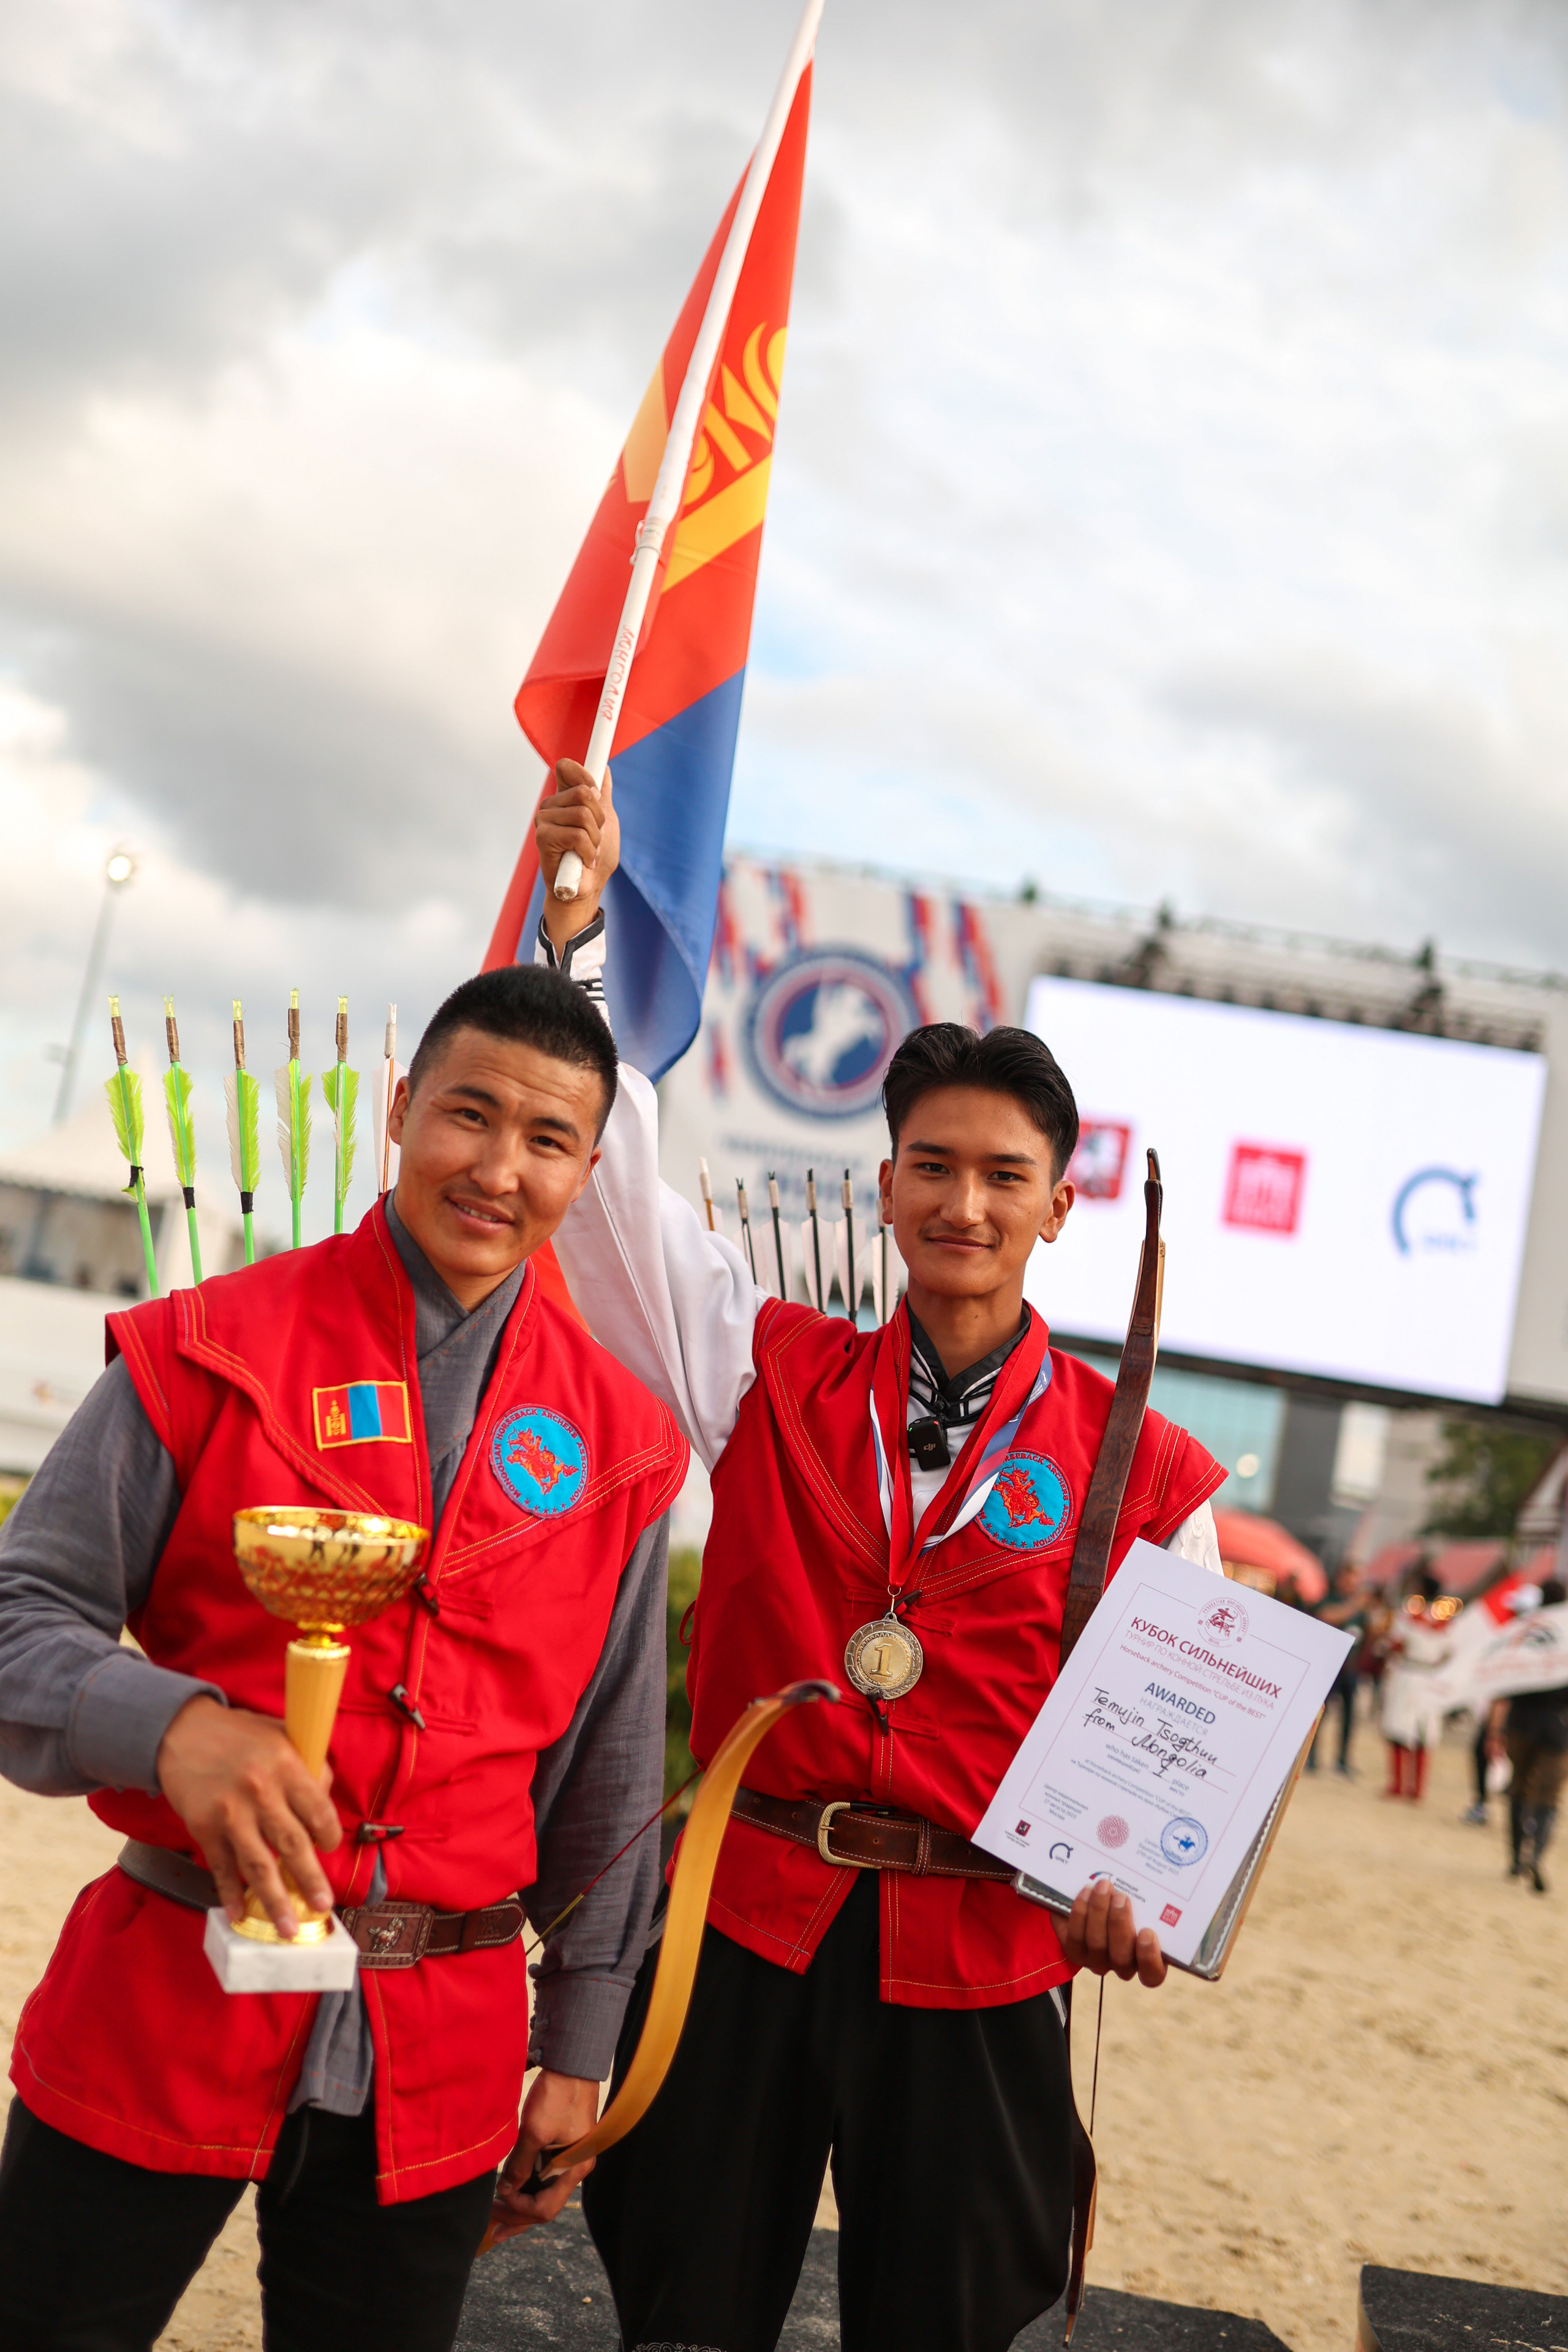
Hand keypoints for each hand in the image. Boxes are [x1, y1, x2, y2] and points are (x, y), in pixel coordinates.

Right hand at [155, 1694, 340, 1936]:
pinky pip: (221, 1867)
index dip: (329, 1834)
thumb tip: (327, 1794)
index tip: (330, 1847)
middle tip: (324, 1906)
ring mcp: (229, 1812)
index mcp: (285, 1764)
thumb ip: (307, 1765)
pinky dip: (230, 1894)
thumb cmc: (239, 1734)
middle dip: (310, 1880)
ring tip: (288, 1927)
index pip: (318, 1810)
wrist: (182, 1732)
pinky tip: (239, 1915)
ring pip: (258, 1864)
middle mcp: (260, 1791)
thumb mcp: (281, 1735)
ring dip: (275, 1899)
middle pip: (292, 1844)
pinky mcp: (203, 1827)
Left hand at [488, 2070, 602, 2243]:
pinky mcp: (561, 2147)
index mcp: (574, 2168)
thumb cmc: (558, 2094)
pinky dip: (525, 2187)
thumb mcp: (535, 2130)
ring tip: (496, 2216)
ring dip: (519, 2204)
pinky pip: (542, 2177)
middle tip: (491, 2227)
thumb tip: (505, 2190)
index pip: (545, 2208)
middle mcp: (575, 2169)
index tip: (497, 2201)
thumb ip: (520, 2164)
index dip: (518, 2211)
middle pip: (544, 2206)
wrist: (573, 2063)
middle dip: (517, 2217)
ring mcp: (569, 2159)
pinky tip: (510, 2190)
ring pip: (542, 2192)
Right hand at [536, 760, 619, 957]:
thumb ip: (603, 796)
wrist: (587, 889)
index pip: (566, 767)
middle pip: (584, 791)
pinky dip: (588, 850)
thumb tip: (603, 768)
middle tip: (595, 837)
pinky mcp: (542, 836)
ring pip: (582, 813)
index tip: (597, 793)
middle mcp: (551, 805)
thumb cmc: (595, 858)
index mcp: (564, 798)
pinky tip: (582, 860)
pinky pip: (576, 834)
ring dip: (595, 838)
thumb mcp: (606, 822)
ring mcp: (544, 820)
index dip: (585, 774)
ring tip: (588, 851)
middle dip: (599, 818)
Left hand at [1060, 1876, 1166, 1987]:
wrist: (1097, 1896)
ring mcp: (1096, 1960)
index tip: (1147, 1932)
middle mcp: (1122, 1964)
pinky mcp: (1074, 1950)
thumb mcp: (1151, 1901)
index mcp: (1148, 1958)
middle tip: (1120, 1897)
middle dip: (1119, 1924)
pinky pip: (1073, 1938)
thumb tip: (1176, 1878)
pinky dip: (1079, 1914)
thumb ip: (1160, 1899)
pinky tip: (1085, 1892)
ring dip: (1098, 1913)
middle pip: (1121, 1958)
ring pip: (1096, 1946)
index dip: (1149, 1958)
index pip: (1152, 1974)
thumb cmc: (1133, 1899)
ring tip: (1102, 1887)